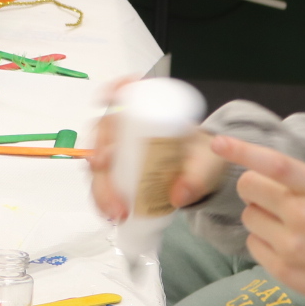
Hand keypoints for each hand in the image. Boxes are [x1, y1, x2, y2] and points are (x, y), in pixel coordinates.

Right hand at [87, 78, 224, 222]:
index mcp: (150, 113)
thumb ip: (197, 177)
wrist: (202, 170)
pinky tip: (108, 213)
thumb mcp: (207, 162)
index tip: (107, 98)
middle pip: (103, 133)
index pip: (126, 94)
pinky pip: (100, 181)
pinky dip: (101, 198)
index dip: (113, 92)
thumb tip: (178, 196)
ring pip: (97, 161)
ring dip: (100, 187)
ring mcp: (118, 148)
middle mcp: (127, 127)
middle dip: (101, 160)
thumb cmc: (202, 156)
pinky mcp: (116, 169)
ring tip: (115, 212)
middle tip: (115, 186)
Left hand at [214, 106, 304, 305]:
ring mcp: (292, 246)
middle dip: (255, 185)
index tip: (218, 142)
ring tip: (288, 222)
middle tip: (276, 194)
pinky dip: (264, 240)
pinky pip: (252, 244)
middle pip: (250, 187)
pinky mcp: (283, 270)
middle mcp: (304, 217)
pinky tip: (288, 243)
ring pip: (248, 216)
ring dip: (261, 214)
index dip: (243, 151)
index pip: (275, 164)